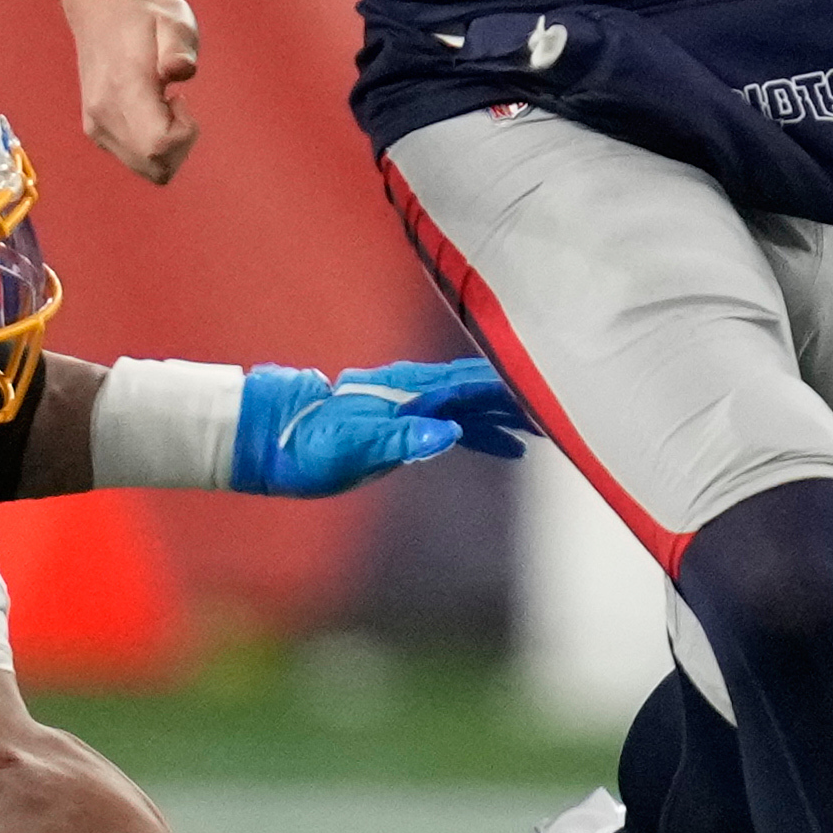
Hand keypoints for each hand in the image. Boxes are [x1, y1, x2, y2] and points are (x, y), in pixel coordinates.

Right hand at [74, 0, 201, 182]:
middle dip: (180, 144)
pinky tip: (151, 110)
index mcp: (123, 91)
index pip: (158, 148)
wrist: (104, 8)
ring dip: (167, 145)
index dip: (184, 134)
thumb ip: (180, 45)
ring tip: (162, 104)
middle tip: (175, 102)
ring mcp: (97, 127)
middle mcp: (104, 116)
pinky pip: (135, 160)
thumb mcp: (174, 18)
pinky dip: (153, 145)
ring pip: (147, 169)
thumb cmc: (146, 15)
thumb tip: (179, 69)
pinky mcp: (96, 131)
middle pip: (156, 169)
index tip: (181, 99)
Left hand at [228, 358, 531, 494]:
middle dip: (517, 397)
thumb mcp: (355, 448)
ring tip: (542, 432)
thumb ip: (403, 440)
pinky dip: (483, 432)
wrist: (273, 443)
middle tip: (559, 412)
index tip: (545, 393)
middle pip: (476, 389)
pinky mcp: (402, 424)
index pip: (467, 384)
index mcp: (405, 392)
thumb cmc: (310, 447)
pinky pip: (455, 423)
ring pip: (470, 405)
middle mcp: (411, 392)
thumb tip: (449, 432)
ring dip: (505, 417)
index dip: (507, 388)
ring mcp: (408, 407)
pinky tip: (505, 449)